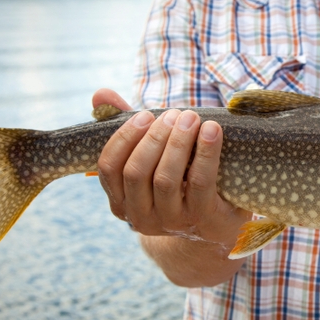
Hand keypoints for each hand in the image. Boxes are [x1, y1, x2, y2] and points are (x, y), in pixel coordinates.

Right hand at [93, 88, 250, 245]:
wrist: (219, 225)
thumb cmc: (181, 182)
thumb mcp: (153, 158)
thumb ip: (127, 128)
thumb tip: (100, 94)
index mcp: (122, 203)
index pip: (109, 169)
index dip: (124, 139)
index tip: (145, 115)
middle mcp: (141, 218)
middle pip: (136, 173)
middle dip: (154, 138)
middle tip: (175, 114)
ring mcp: (172, 222)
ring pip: (165, 179)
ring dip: (178, 142)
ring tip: (190, 118)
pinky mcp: (203, 220)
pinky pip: (200, 182)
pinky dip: (205, 152)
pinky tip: (212, 130)